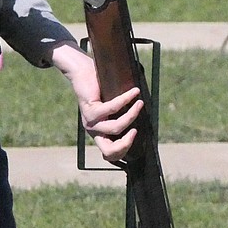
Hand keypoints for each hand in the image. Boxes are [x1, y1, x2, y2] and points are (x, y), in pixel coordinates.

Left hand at [51, 44, 142, 162]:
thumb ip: (123, 114)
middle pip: (109, 151)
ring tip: (140, 103)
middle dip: (126, 144)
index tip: (135, 134)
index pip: (109, 154)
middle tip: (136, 131)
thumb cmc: (99, 88)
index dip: (124, 151)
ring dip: (132, 115)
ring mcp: (90, 122)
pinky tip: (135, 92)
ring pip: (116, 128)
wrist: (81, 72)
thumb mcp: (110, 107)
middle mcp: (93, 130)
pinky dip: (127, 99)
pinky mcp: (91, 109)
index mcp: (98, 133)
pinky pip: (114, 108)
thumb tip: (146, 117)